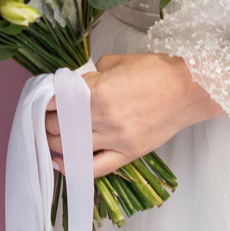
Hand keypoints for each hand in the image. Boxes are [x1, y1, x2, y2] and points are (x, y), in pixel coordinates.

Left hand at [43, 53, 221, 178]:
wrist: (189, 89)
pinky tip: (61, 162)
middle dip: (46, 121)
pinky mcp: (128, 153)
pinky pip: (95, 168)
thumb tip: (72, 88)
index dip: (44, 101)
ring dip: (54, 141)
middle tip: (45, 117)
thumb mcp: (115, 63)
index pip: (56, 101)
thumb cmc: (155, 71)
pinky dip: (73, 167)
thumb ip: (90, 78)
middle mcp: (105, 117)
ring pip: (71, 147)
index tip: (40, 101)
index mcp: (99, 90)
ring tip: (50, 136)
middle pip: (59, 125)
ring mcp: (117, 138)